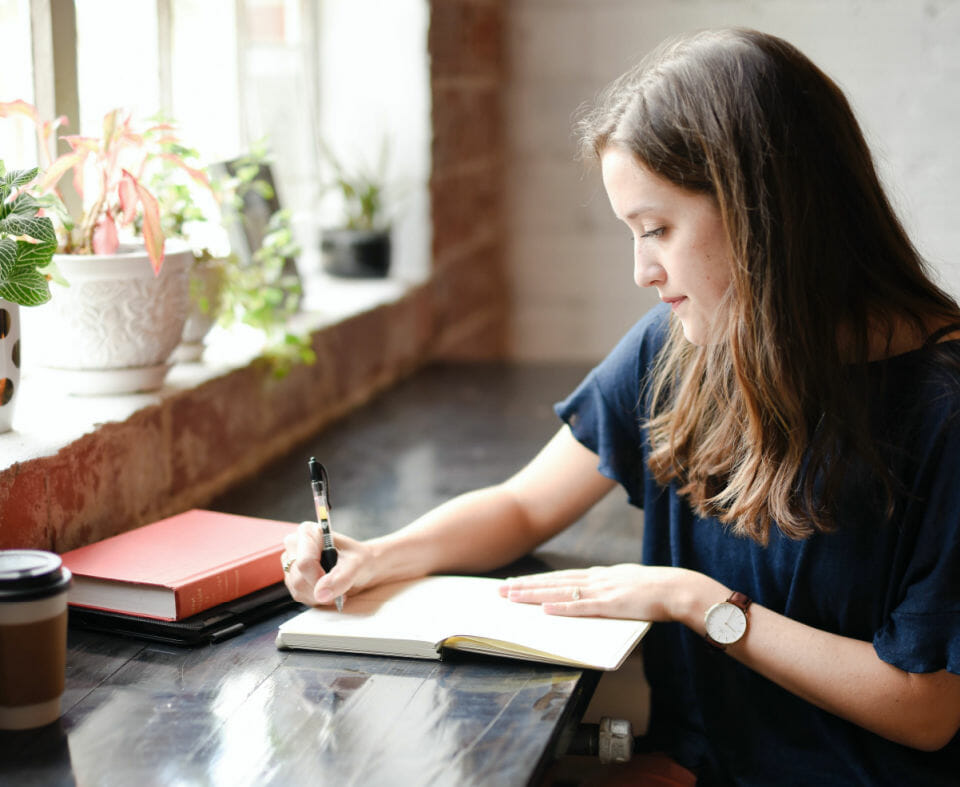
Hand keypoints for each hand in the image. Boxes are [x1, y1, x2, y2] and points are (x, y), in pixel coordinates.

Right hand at [281, 521, 371, 606]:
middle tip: (340, 586)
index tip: (335, 583)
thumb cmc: (359, 559)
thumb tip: (320, 593)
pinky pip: (299, 595)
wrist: (359, 566)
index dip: (318, 578)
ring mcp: (290, 561)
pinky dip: (316, 598)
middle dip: (321, 588)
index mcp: (308, 532)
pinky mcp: (291, 577)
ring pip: (297, 589)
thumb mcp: (357, 564)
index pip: (304, 562)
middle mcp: (294, 544)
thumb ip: (341, 578)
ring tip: (336, 586)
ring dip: (320, 595)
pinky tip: (327, 589)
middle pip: (299, 578)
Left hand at [499, 563, 701, 621]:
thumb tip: (595, 597)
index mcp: (600, 575)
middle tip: (501, 590)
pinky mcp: (610, 605)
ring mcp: (602, 591)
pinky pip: (581, 607)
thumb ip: (609, 589)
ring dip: (534, 595)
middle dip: (525, 586)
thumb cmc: (657, 591)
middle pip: (553, 582)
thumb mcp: (628, 585)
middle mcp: (596, 579)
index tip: (516, 583)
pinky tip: (544, 608)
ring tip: (512, 597)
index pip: (561, 577)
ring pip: (560, 592)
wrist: (677, 589)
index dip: (537, 580)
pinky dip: (561, 607)